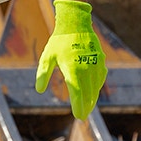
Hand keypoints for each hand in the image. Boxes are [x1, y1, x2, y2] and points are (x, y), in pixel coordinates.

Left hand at [35, 0, 107, 118]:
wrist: (76, 24)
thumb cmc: (59, 42)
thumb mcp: (47, 57)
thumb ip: (43, 74)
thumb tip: (39, 90)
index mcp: (73, 69)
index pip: (77, 93)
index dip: (78, 106)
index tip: (78, 116)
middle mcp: (86, 69)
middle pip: (88, 93)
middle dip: (86, 106)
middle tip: (82, 116)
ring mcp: (96, 65)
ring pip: (96, 87)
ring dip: (92, 98)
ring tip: (88, 107)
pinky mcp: (101, 61)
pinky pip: (100, 78)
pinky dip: (97, 87)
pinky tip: (93, 92)